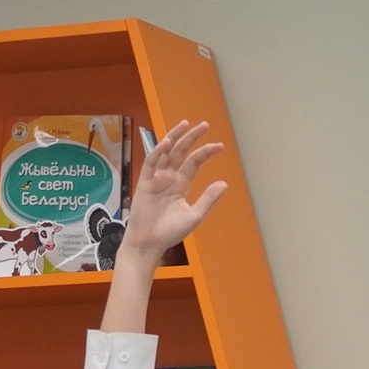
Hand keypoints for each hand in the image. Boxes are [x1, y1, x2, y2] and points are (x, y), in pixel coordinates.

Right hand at [119, 119, 226, 260]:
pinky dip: (157, 152)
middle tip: (205, 125)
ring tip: (185, 125)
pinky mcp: (144, 183)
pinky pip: (150, 163)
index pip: (193, 162)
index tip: (219, 146)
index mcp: (180, 185)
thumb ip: (207, 199)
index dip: (205, 152)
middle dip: (191, 138)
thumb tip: (224, 183)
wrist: (149, 244)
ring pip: (165, 153)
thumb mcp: (194, 215)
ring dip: (174, 138)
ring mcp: (155, 179)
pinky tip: (167, 143)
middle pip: (180, 152)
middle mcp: (168, 179)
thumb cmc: (169, 233)